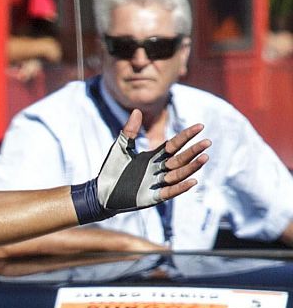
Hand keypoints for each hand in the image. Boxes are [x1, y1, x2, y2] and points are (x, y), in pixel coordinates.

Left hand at [90, 112, 208, 215]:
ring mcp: (157, 183)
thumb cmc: (110, 170)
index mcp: (154, 156)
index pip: (175, 144)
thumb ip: (130, 131)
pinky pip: (169, 192)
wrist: (99, 192)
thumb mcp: (120, 148)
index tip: (200, 126)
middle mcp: (159, 169)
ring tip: (204, 158)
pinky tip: (192, 181)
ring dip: (191, 167)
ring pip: (178, 174)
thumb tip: (136, 110)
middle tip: (207, 142)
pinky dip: (180, 188)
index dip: (186, 136)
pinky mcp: (152, 197)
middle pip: (180, 159)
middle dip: (193, 151)